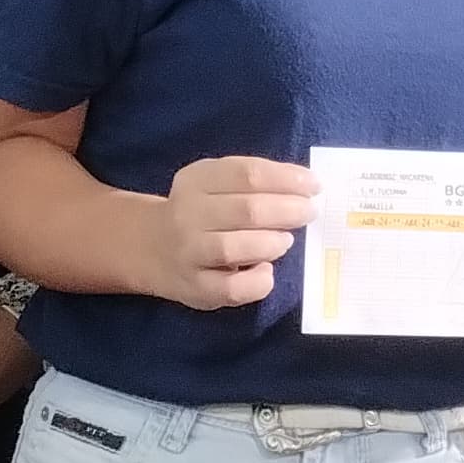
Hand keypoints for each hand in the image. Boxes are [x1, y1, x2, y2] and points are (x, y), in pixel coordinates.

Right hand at [152, 157, 308, 309]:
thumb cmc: (200, 211)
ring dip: (271, 243)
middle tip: (309, 213)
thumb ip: (252, 180)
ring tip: (285, 240)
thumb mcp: (214, 182)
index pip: (247, 173)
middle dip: (288, 210)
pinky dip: (257, 281)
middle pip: (246, 210)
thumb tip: (305, 185)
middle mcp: (187, 214)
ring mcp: (189, 253)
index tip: (314, 185)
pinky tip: (266, 272)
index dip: (286, 179)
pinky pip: (231, 288)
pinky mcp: (195, 288)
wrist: (150, 247)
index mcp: (196, 180)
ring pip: (234, 248)